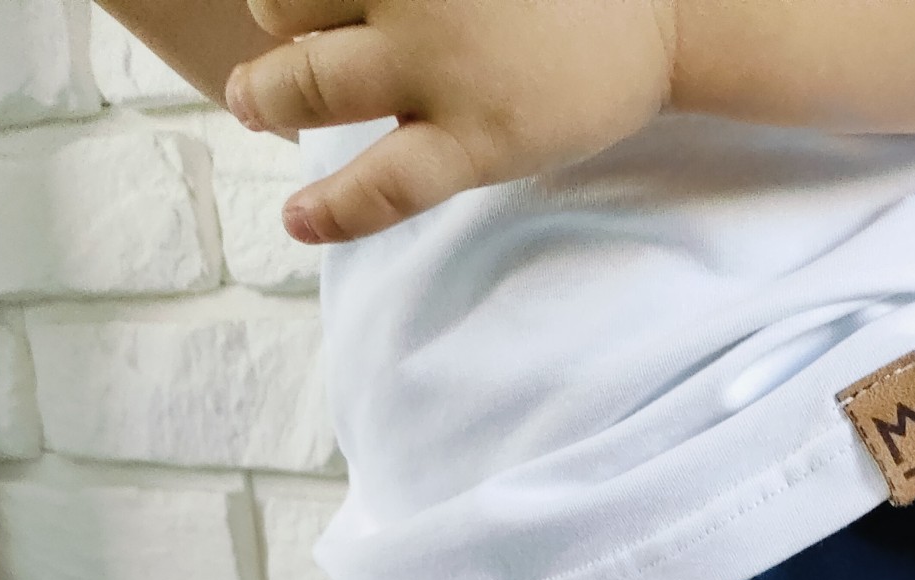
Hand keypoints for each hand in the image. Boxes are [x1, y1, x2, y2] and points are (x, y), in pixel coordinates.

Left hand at [226, 0, 678, 243]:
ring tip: (251, 104)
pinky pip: (383, 186)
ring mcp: (442, 67)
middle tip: (269, 48)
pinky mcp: (478, 140)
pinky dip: (333, 210)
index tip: (295, 8)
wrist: (664, 7)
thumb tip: (337, 4)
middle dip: (274, 25)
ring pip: (309, 86)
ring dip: (266, 94)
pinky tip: (299, 222)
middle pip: (283, 3)